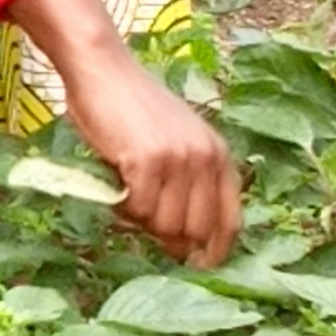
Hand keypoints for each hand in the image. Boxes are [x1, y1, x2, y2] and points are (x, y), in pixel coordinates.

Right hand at [13, 0, 240, 263]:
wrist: (104, 70)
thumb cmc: (132, 107)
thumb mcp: (176, 141)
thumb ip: (187, 181)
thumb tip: (180, 239)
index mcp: (219, 155)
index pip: (231, 219)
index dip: (217, 249)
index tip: (199, 265)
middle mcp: (206, 158)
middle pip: (196, 229)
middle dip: (169, 238)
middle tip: (143, 224)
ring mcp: (178, 160)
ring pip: (165, 224)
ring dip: (140, 221)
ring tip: (125, 196)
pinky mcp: (146, 161)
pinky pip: (137, 209)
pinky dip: (122, 207)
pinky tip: (114, 188)